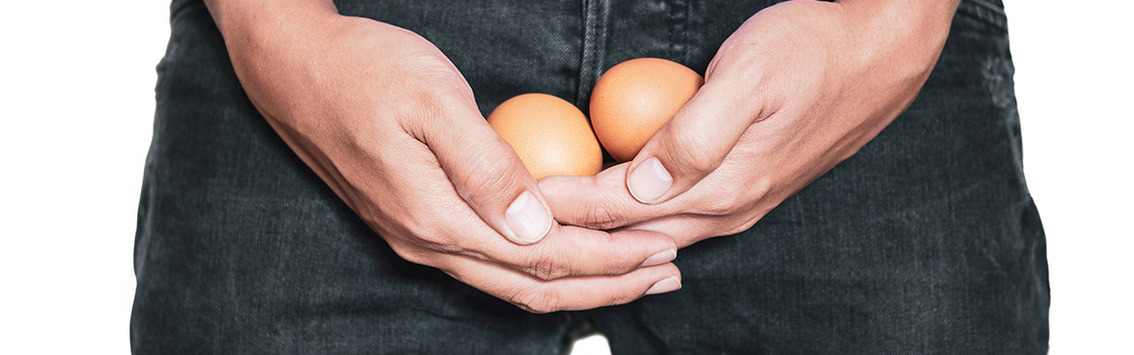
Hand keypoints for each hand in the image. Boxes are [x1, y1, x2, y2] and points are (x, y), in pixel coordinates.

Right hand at [206, 1, 679, 312]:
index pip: (543, 259)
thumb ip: (486, 167)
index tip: (660, 249)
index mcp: (437, 218)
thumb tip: (537, 228)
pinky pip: (489, 265)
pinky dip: (541, 269)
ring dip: (578, 284)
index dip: (609, 260)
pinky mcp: (414, 224)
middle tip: (667, 273)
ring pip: (511, 284)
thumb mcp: (431, 101)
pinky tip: (568, 255)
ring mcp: (418, 239)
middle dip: (607, 285)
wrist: (290, 69)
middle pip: (533, 288)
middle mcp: (428, 244)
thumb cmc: (363, 70)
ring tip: (633, 275)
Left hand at [540, 0, 958, 246]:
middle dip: (575, 229)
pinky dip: (637, 216)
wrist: (882, 55)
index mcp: (721, 188)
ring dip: (605, 229)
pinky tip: (617, 206)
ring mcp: (740, 206)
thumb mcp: (751, 79)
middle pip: (631, 234)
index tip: (517, 195)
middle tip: (521, 215)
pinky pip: (678, 216)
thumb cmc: (814, 52)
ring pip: (654, 232)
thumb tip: (640, 186)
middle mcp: (728, 211)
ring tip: (557, 219)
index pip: (619, 208)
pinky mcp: (747, 191)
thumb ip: (693, 136)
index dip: (563, 203)